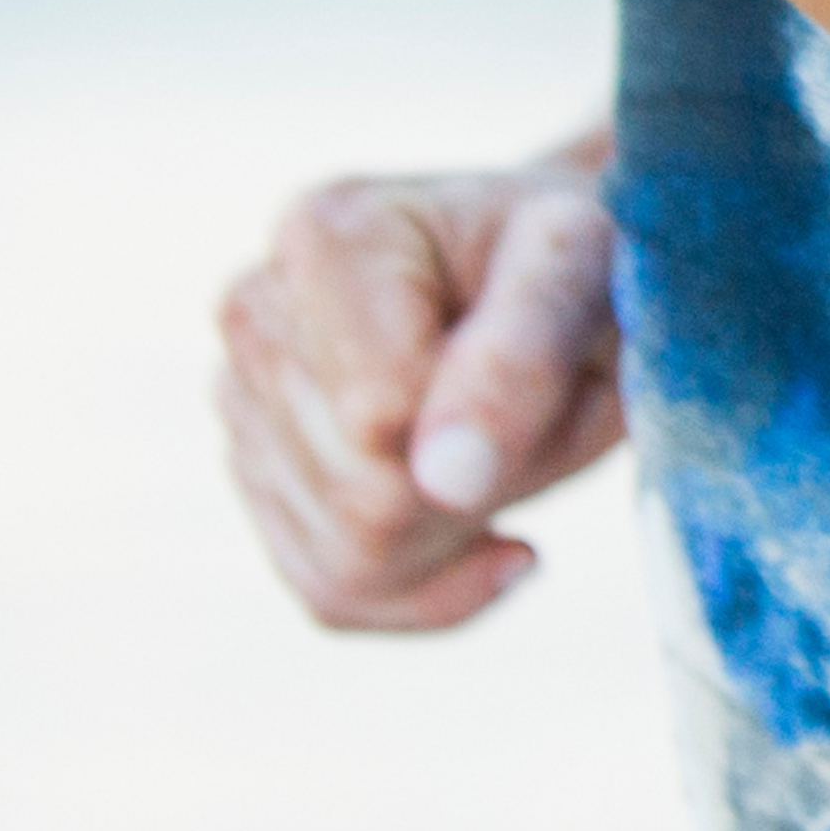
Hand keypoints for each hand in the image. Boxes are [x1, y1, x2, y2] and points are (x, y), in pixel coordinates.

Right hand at [215, 139, 627, 631]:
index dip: (498, 427)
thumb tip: (445, 479)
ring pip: (351, 563)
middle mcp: (257, 313)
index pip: (384, 420)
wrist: (555, 265)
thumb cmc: (579, 258)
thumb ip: (521, 359)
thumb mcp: (587, 272)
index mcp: (325, 237)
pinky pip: (335, 594)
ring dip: (469, 528)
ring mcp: (242, 399)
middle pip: (366, 501)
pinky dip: (433, 588)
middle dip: (491, 483)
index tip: (557, 360)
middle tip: (550, 404)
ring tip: (510, 436)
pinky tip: (494, 536)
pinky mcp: (260, 476)